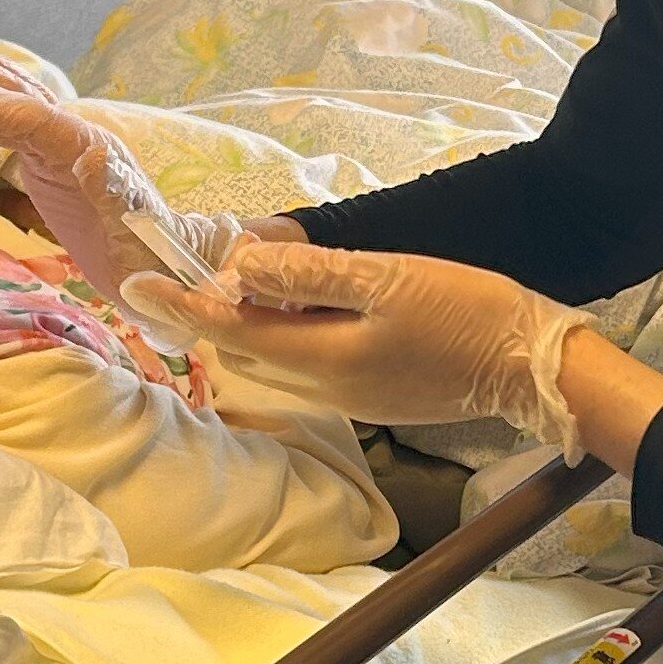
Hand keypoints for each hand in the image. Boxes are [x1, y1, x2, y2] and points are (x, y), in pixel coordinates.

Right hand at [0, 31, 236, 301]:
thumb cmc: (149, 257)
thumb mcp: (135, 234)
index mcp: (93, 149)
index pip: (33, 117)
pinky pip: (2, 131)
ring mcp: (60, 146)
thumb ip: (114, 193)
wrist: (161, 265)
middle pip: (16, 95)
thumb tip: (92, 154)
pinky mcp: (47, 162)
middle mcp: (75, 136)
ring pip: (5, 106)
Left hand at [119, 241, 592, 458]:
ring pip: (274, 357)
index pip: (231, 328)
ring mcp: (351, 395)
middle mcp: (327, 387)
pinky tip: (295, 305)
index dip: (180, 304)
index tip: (132, 283)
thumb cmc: (465, 313)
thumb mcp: (386, 280)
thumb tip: (242, 269)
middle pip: (246, 349)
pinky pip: (307, 362)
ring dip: (246, 322)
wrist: (530, 365)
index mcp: (322, 359)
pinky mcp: (374, 392)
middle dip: (206, 313)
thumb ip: (311, 276)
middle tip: (170, 275)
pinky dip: (285, 332)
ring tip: (228, 282)